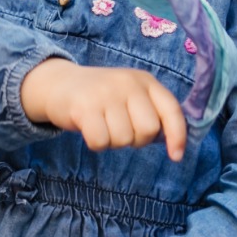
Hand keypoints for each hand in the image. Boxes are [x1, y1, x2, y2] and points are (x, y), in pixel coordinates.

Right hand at [18, 57, 186, 161]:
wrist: (58, 83)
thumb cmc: (101, 97)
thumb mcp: (130, 95)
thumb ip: (151, 112)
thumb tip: (173, 144)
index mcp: (145, 80)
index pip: (171, 109)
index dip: (177, 135)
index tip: (175, 156)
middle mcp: (128, 83)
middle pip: (148, 129)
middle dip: (136, 139)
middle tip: (120, 129)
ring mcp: (106, 93)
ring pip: (124, 139)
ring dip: (113, 142)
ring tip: (102, 125)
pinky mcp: (84, 107)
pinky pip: (100, 142)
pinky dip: (96, 144)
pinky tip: (89, 129)